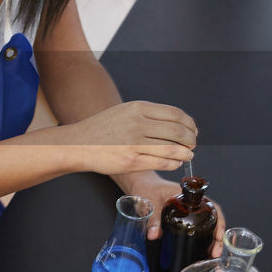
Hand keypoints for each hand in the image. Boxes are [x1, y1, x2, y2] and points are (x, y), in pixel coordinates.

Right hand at [57, 101, 195, 175]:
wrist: (78, 144)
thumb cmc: (103, 129)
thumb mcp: (125, 112)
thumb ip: (147, 115)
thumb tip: (176, 124)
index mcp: (137, 108)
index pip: (175, 114)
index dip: (189, 123)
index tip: (192, 130)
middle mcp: (137, 123)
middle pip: (177, 131)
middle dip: (190, 139)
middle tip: (192, 144)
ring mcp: (134, 143)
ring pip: (172, 149)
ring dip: (185, 153)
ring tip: (187, 155)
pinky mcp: (131, 161)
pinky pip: (161, 163)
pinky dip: (173, 163)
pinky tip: (175, 163)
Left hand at [118, 171, 226, 246]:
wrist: (141, 185)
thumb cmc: (146, 188)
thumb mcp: (149, 203)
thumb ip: (152, 219)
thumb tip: (154, 235)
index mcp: (188, 195)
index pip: (211, 206)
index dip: (218, 221)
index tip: (218, 235)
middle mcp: (193, 202)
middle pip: (213, 218)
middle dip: (218, 236)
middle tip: (215, 252)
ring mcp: (190, 210)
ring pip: (208, 224)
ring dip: (212, 239)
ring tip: (211, 254)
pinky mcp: (184, 217)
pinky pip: (198, 226)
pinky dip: (204, 238)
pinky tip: (204, 249)